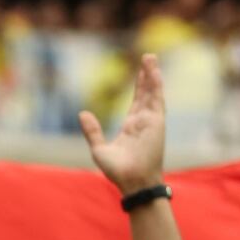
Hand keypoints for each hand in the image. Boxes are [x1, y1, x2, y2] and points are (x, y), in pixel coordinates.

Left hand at [82, 53, 165, 193]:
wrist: (132, 181)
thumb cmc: (117, 170)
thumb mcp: (99, 149)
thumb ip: (92, 131)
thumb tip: (82, 113)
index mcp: (130, 127)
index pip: (136, 101)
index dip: (139, 87)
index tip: (141, 73)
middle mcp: (142, 121)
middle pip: (146, 93)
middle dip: (147, 76)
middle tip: (147, 57)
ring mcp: (151, 121)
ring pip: (152, 93)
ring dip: (152, 75)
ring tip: (150, 58)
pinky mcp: (156, 122)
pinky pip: (156, 100)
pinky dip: (156, 86)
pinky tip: (154, 72)